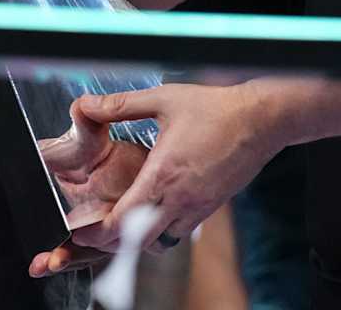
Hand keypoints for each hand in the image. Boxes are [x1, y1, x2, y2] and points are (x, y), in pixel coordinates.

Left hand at [29, 84, 281, 275]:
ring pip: (160, 242)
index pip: (123, 220)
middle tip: (94, 231)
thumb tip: (86, 104)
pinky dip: (160, 231)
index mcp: (163, 175)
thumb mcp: (163, 99)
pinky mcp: (210, 207)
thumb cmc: (216, 109)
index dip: (97, 230)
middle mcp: (180, 199)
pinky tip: (153, 212)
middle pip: (137, 242)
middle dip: (111, 242)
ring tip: (122, 223)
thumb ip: (120, 104)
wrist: (261, 120)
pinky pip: (179, 232)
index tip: (80, 227)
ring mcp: (198, 208)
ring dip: (137, 239)